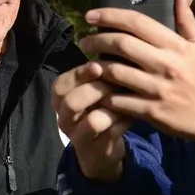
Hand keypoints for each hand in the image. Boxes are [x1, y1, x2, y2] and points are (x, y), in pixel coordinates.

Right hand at [51, 61, 132, 183]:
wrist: (101, 150)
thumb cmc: (99, 109)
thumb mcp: (93, 91)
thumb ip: (99, 73)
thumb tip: (115, 44)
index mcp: (60, 100)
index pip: (60, 85)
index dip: (79, 74)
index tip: (98, 65)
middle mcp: (64, 119)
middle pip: (71, 102)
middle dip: (95, 90)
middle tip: (116, 82)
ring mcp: (79, 137)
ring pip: (92, 121)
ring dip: (113, 107)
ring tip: (128, 97)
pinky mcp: (97, 151)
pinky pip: (112, 133)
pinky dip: (125, 120)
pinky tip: (135, 113)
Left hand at [79, 0, 194, 149]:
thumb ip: (185, 18)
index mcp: (176, 45)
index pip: (137, 22)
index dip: (110, 15)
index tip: (90, 15)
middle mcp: (166, 65)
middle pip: (121, 44)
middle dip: (96, 40)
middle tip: (85, 40)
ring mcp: (158, 89)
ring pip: (115, 72)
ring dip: (96, 66)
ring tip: (89, 63)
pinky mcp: (151, 111)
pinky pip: (118, 100)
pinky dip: (104, 94)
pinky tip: (99, 89)